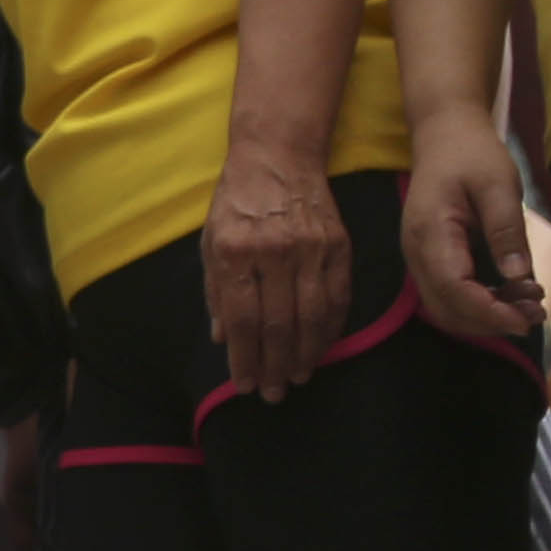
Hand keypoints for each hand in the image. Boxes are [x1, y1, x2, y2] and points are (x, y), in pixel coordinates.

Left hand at [200, 152, 352, 399]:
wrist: (277, 157)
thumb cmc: (235, 202)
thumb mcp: (211, 242)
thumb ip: (216, 292)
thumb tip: (222, 340)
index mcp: (234, 252)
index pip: (242, 320)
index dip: (245, 359)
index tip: (245, 385)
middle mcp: (273, 251)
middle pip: (278, 325)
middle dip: (276, 366)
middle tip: (275, 393)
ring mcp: (311, 248)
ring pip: (312, 316)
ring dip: (306, 354)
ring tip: (299, 377)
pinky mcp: (339, 244)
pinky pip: (338, 297)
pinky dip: (331, 327)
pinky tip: (322, 346)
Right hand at [398, 119, 550, 343]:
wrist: (444, 134)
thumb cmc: (472, 153)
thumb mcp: (498, 184)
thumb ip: (506, 230)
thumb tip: (518, 276)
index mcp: (430, 231)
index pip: (453, 287)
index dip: (488, 311)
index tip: (526, 318)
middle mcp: (416, 252)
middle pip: (445, 308)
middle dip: (490, 321)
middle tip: (536, 313)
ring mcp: (419, 258)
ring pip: (446, 307)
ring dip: (486, 316)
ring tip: (529, 304)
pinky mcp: (430, 259)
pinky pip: (450, 294)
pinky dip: (480, 304)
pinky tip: (510, 294)